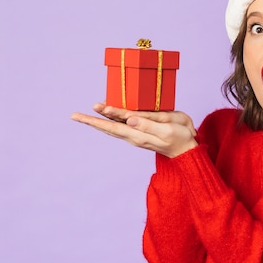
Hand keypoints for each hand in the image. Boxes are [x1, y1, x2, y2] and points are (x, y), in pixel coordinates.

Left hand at [71, 103, 197, 157]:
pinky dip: (113, 119)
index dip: (98, 119)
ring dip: (101, 120)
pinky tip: (110, 114)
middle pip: (108, 128)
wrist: (187, 151)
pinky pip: (122, 126)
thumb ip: (149, 124)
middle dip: (92, 121)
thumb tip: (129, 120)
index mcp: (138, 134)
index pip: (113, 126)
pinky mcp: (142, 133)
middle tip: (75, 115)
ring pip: (114, 127)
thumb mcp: (167, 129)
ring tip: (90, 111)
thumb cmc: (180, 138)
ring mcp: (137, 135)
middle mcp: (134, 136)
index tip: (85, 112)